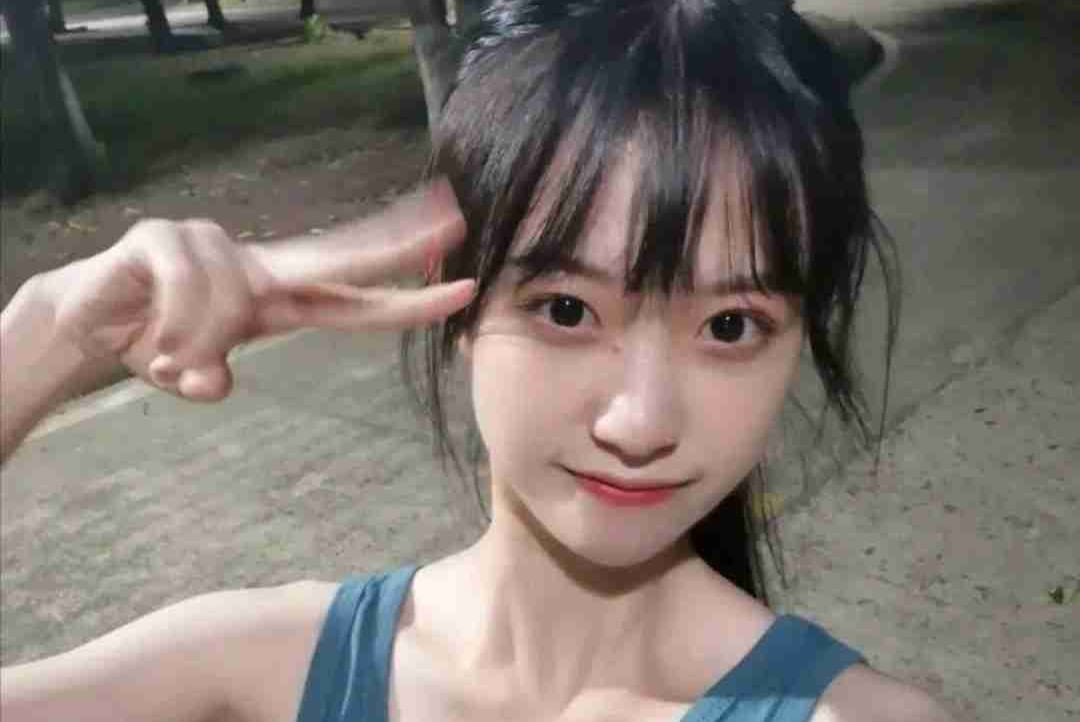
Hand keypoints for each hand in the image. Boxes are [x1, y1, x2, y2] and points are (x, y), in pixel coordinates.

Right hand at [41, 180, 473, 402]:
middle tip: (456, 223)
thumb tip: (213, 386)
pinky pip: (185, 288)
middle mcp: (258, 266)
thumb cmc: (156, 342)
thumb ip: (209, 378)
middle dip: (397, 243)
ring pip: (231, 300)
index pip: (354, 297)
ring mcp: (215, 243)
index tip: (463, 287)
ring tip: (166, 353)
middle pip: (340, 256)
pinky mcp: (166, 236)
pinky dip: (167, 326)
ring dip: (195, 341)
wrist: (84, 319)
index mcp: (279, 299)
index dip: (407, 297)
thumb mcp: (192, 371)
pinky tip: (149, 333)